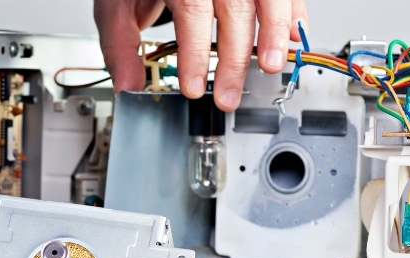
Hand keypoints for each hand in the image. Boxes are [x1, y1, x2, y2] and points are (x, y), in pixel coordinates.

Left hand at [94, 0, 307, 110]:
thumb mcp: (117, 3)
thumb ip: (120, 44)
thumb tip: (129, 86)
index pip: (191, 10)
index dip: (195, 53)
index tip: (194, 87)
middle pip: (234, 7)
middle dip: (234, 59)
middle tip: (227, 96)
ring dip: (273, 33)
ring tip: (271, 67)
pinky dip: (291, 12)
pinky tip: (292, 36)